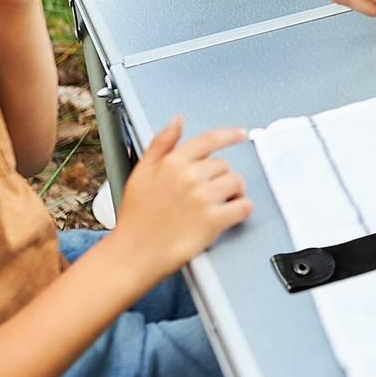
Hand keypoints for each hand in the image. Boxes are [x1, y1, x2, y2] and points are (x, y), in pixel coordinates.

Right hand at [113, 117, 252, 279]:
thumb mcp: (141, 172)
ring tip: (219, 204)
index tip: (241, 134)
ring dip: (233, 192)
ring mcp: (203, 198)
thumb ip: (161, 143)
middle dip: (219, 178)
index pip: (210, 139)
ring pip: (236, 183)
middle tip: (207, 193)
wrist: (132, 255)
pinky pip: (243, 207)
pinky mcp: (213, 221)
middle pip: (224, 165)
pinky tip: (232, 214)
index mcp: (174, 162)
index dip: (230, 135)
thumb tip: (177, 120)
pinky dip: (243, 209)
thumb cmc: (136, 218)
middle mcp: (190, 176)